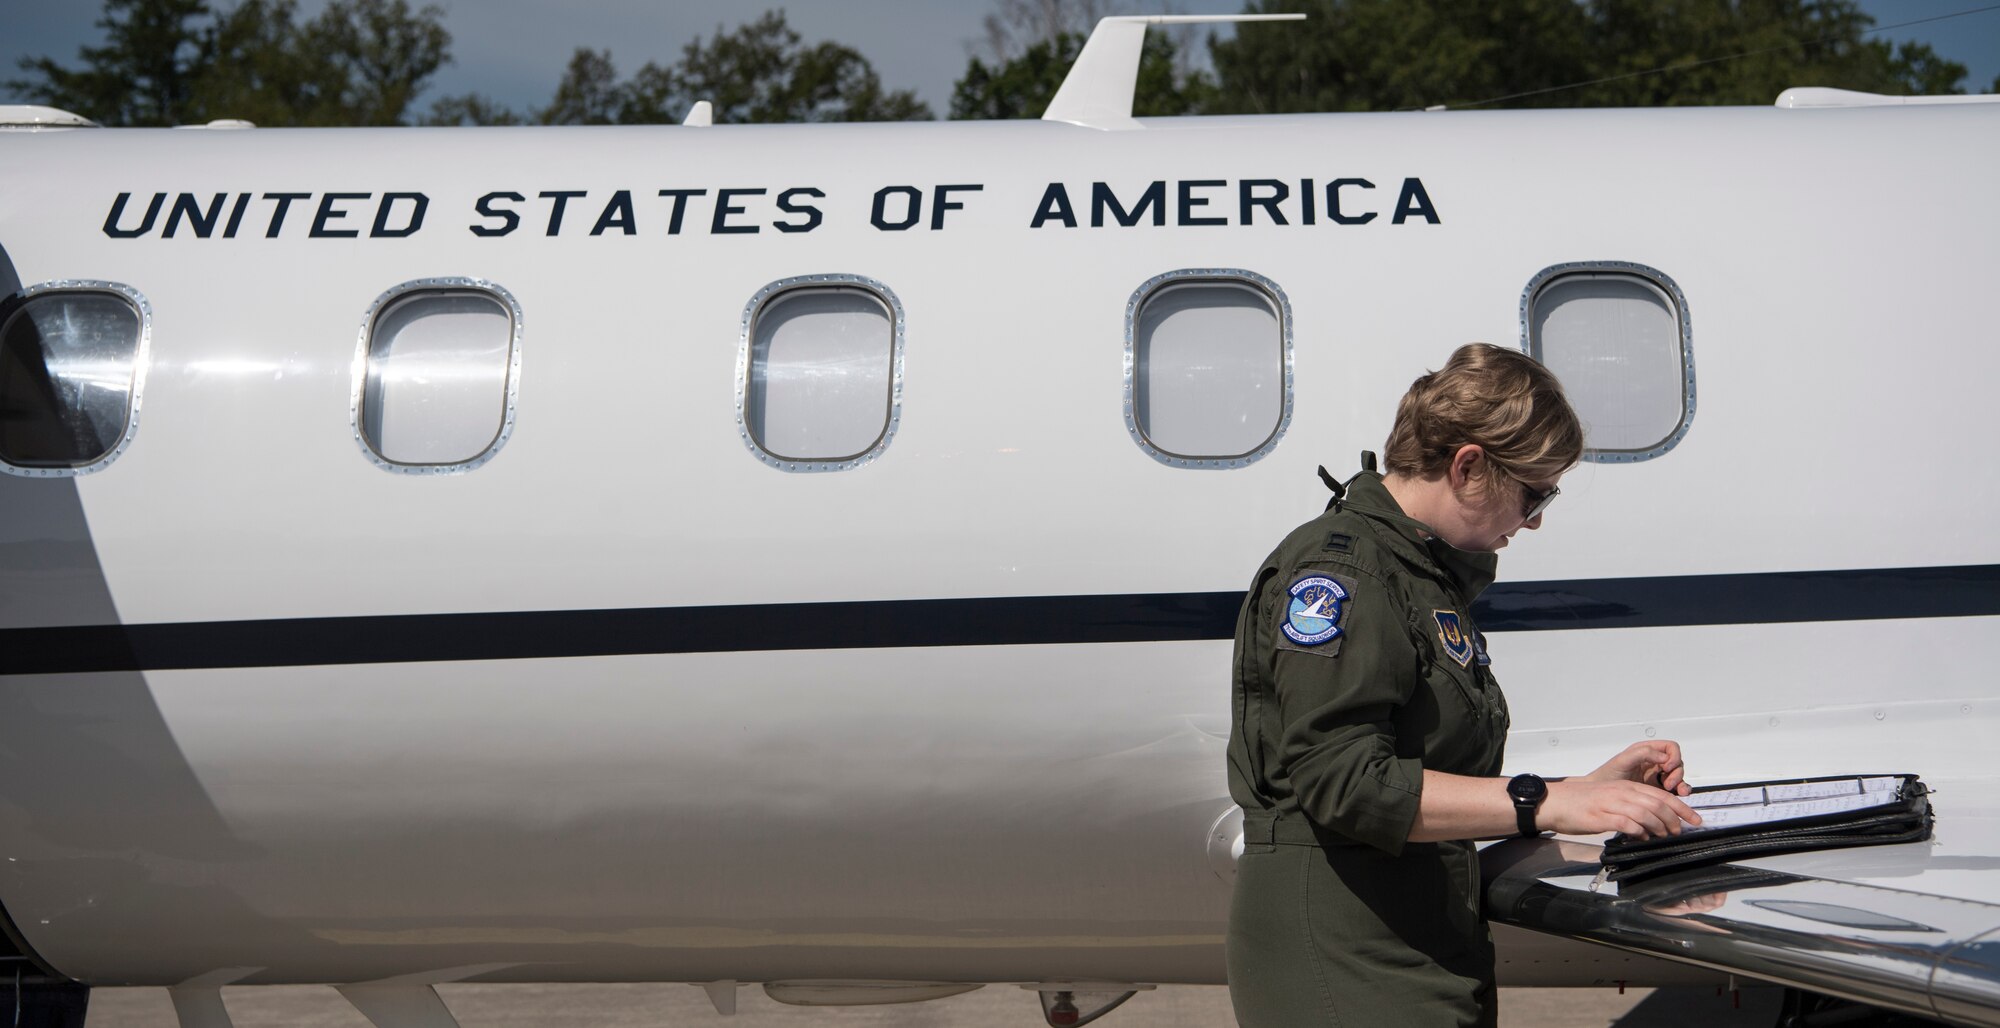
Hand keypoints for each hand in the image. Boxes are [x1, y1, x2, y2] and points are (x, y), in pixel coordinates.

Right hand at [1540, 778, 1701, 838]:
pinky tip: (1641, 838)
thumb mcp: (1611, 798)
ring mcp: (1611, 803)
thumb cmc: (1582, 803)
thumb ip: (1631, 806)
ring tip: (1661, 837)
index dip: (1682, 808)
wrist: (1556, 802)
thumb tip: (1651, 824)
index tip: (1695, 820)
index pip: (1661, 795)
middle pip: (1658, 804)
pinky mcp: (1601, 816)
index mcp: (1626, 786)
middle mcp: (1621, 792)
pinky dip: (1638, 832)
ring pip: (1646, 813)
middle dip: (1674, 820)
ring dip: (1659, 827)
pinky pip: (1627, 823)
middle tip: (1677, 832)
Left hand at [1584, 740, 1690, 795]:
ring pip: (1678, 776)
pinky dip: (1680, 791)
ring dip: (1681, 783)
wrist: (1600, 795)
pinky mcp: (1658, 789)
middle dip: (1677, 772)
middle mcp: (1654, 762)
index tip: (1666, 767)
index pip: (1670, 748)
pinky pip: (1675, 789)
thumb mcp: (1622, 761)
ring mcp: (1657, 776)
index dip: (1673, 756)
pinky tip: (1678, 796)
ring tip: (1677, 792)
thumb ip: (1642, 753)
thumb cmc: (1607, 775)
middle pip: (1677, 763)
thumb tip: (1663, 756)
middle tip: (1668, 783)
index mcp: (1647, 751)